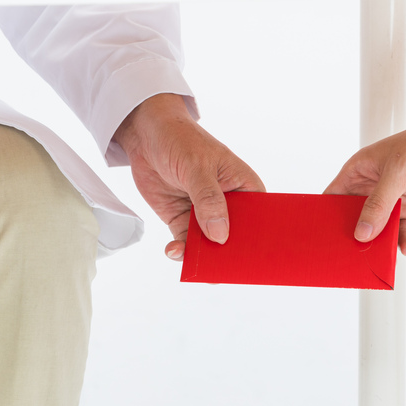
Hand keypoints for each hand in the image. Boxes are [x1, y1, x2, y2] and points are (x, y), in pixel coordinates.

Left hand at [112, 94, 264, 260]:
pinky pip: (186, 243)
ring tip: (195, 266)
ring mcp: (205, 215)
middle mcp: (229, 205)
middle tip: (220, 270)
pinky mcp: (182, 220)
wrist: (146, 135)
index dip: (259, 241)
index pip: (259, 220)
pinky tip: (174, 251)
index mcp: (245, 188)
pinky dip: (181, 251)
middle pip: (235, 238)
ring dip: (203, 257)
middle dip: (229, 255)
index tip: (253, 260)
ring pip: (210, 246)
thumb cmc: (180, 140)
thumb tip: (220, 235)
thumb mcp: (197, 167)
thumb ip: (209, 200)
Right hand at [325, 112, 405, 255]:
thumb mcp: (397, 174)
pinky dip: (404, 242)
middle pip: (355, 219)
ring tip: (378, 259)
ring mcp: (394, 201)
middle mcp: (373, 188)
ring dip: (379, 244)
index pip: (333, 197)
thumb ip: (378, 205)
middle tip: (350, 256)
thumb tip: (361, 233)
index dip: (326, 216)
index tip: (322, 238)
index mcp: (359, 171)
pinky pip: (403, 233)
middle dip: (354, 236)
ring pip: (379, 230)